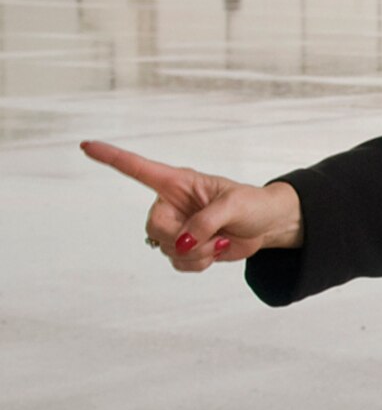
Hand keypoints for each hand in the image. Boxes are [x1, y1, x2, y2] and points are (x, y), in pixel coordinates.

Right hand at [81, 140, 302, 271]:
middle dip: (182, 238)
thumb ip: (206, 222)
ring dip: (196, 253)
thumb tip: (181, 243)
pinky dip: (198, 263)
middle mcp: (171, 204)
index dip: (111, 157)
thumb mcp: (234, 205)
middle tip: (211, 235)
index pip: (138, 169)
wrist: (266, 226)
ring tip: (219, 241)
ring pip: (166, 248)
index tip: (86, 145)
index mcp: (178, 182)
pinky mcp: (185, 247)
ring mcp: (177, 227)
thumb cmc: (252, 204)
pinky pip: (178, 263)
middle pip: (155, 227)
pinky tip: (215, 251)